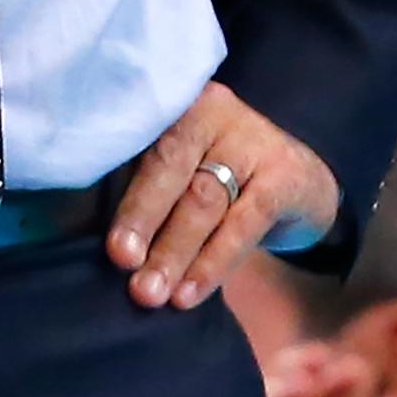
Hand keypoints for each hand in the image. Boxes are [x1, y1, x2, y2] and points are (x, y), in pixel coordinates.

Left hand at [110, 81, 339, 309]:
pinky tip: (189, 293)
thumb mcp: (181, 170)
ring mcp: (253, 138)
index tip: (107, 244)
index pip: (138, 144)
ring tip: (151, 293)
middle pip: (169, 167)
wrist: (303, 182)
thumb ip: (141, 189)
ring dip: (173, 252)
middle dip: (142, 221)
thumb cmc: (220, 177)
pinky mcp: (285, 174)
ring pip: (203, 200)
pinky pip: (243, 223)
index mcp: (175, 103)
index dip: (118, 194)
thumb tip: (94, 240)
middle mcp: (213, 110)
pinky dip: (212, 263)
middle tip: (122, 264)